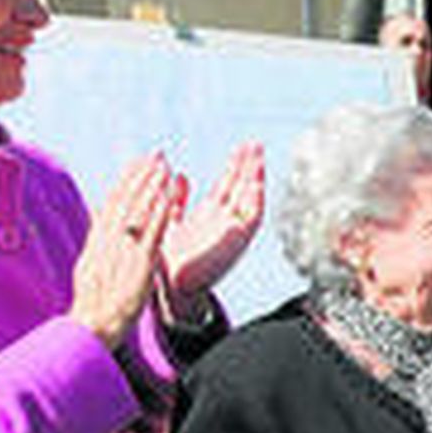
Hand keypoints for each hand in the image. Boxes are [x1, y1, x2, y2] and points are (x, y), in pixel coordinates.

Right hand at [69, 153, 175, 348]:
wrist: (93, 326)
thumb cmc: (94, 305)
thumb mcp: (90, 270)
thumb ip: (99, 246)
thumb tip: (101, 224)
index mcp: (97, 243)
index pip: (112, 205)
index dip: (126, 182)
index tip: (137, 164)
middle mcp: (108, 242)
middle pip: (125, 201)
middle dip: (141, 176)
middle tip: (156, 154)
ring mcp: (123, 251)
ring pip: (138, 211)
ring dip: (152, 186)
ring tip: (166, 166)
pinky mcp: (139, 263)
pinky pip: (151, 232)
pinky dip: (159, 211)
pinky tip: (169, 195)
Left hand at [159, 142, 264, 319]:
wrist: (173, 289)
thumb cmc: (171, 262)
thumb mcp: (172, 222)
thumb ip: (178, 200)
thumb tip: (180, 175)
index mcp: (211, 216)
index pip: (229, 185)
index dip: (236, 166)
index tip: (242, 147)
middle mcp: (225, 222)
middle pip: (242, 187)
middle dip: (249, 165)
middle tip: (256, 143)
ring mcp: (233, 231)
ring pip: (250, 198)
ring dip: (256, 177)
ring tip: (259, 156)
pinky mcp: (236, 241)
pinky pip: (252, 219)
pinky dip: (256, 200)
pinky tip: (257, 182)